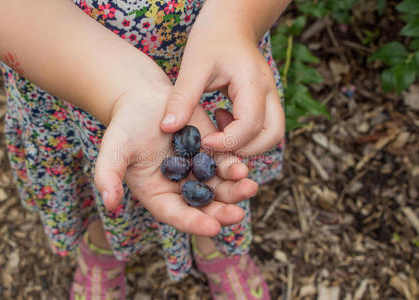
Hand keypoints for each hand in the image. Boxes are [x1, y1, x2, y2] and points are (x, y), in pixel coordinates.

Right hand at [94, 86, 257, 236]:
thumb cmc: (126, 125)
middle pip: (203, 207)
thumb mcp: (114, 148)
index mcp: (158, 194)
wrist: (145, 99)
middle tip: (237, 215)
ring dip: (234, 192)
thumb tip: (108, 202)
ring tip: (248, 187)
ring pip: (220, 188)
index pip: (176, 214)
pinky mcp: (211, 154)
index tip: (212, 227)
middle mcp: (180, 188)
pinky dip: (235, 169)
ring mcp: (197, 172)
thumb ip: (107, 174)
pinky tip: (243, 168)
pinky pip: (225, 166)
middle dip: (221, 212)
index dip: (193, 223)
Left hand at [160, 14, 284, 156]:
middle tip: (214, 142)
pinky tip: (222, 120)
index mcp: (253, 83)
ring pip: (271, 135)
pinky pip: (263, 128)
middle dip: (242, 149)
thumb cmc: (212, 39)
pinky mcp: (266, 101)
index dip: (227, 141)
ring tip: (218, 128)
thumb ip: (183, 98)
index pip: (250, 125)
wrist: (230, 24)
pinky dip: (245, 135)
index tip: (202, 141)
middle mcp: (270, 92)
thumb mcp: (193, 66)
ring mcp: (271, 97)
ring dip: (247, 144)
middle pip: (271, 136)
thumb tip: (168, 128)